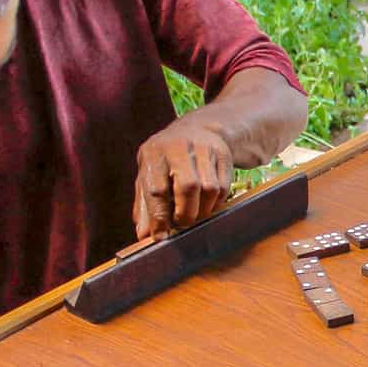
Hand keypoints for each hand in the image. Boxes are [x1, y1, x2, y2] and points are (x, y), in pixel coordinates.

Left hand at [134, 115, 235, 237]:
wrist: (198, 129)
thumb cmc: (167, 158)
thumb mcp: (149, 174)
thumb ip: (145, 205)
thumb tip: (144, 234)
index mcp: (154, 152)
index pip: (156, 189)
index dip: (159, 217)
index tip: (160, 237)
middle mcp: (179, 147)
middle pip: (187, 187)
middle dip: (185, 214)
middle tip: (181, 224)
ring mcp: (204, 148)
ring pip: (209, 189)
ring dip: (202, 210)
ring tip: (194, 213)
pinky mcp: (223, 154)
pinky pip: (223, 188)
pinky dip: (215, 203)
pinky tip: (206, 202)